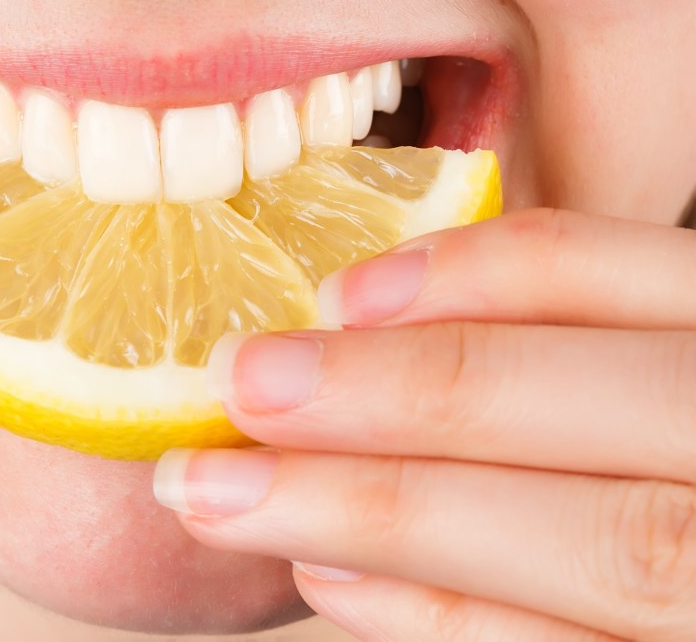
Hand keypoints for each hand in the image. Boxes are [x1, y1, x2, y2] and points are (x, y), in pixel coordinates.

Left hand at [152, 208, 695, 640]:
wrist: (693, 560)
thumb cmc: (659, 431)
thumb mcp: (643, 360)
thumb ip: (554, 340)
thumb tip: (358, 318)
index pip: (618, 275)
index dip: (469, 273)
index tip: (331, 288)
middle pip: (583, 407)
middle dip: (393, 394)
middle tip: (238, 382)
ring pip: (592, 541)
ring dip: (379, 512)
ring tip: (231, 493)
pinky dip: (443, 619)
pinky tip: (327, 583)